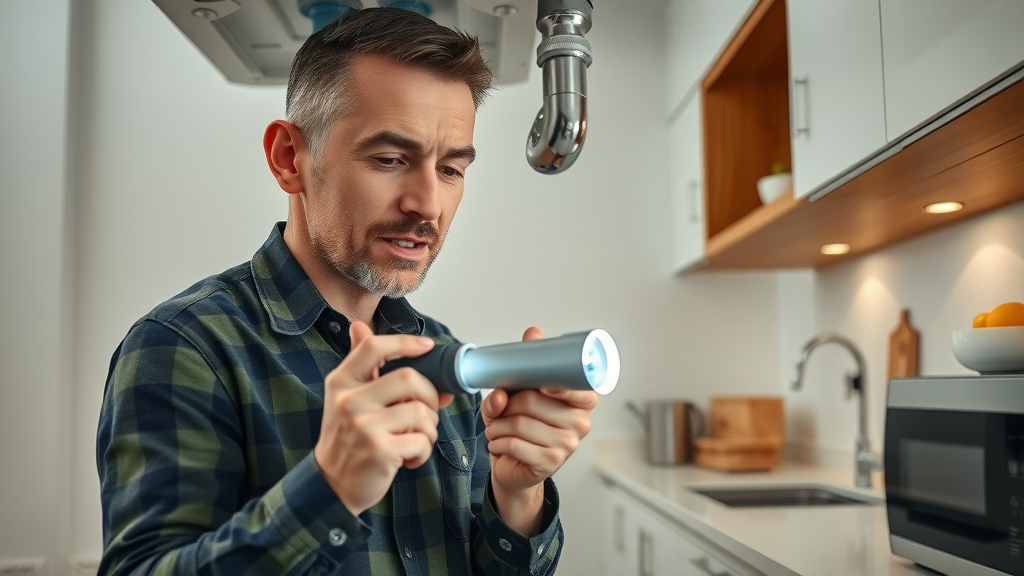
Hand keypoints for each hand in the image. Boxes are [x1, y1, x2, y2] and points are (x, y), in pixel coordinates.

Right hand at [313, 321, 454, 515]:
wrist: (332, 483)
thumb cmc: (347, 438)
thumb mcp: (345, 397)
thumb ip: (360, 364)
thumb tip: (360, 326)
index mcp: (342, 382)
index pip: (373, 347)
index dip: (405, 342)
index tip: (427, 347)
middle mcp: (349, 401)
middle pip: (409, 378)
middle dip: (429, 395)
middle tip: (425, 411)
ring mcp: (363, 426)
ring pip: (421, 412)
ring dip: (429, 428)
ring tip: (414, 438)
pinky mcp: (379, 450)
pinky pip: (422, 440)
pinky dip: (424, 451)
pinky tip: (409, 457)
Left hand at [482, 327, 598, 533]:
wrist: (514, 463)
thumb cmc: (520, 423)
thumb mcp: (516, 392)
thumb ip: (517, 371)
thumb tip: (515, 359)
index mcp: (581, 400)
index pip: (579, 389)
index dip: (561, 385)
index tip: (543, 384)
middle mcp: (581, 422)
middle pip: (534, 401)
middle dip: (507, 404)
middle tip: (501, 409)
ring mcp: (568, 445)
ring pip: (521, 423)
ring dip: (498, 424)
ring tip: (496, 426)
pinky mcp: (552, 463)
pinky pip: (515, 445)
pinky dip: (497, 441)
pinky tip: (498, 442)